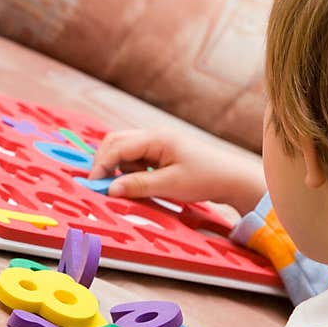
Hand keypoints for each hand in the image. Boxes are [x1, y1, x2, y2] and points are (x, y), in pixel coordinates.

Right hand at [89, 127, 265, 214]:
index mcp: (157, 138)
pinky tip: (145, 185)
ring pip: (126, 153)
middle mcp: (155, 136)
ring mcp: (158, 144)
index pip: (117, 146)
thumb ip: (138, 186)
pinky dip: (133, 172)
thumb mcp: (170, 185)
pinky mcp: (162, 154)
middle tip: (104, 186)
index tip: (94, 185)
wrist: (233, 178)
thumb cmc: (207, 177)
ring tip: (133, 188)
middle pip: (116, 143)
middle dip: (106, 164)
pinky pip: (138, 160)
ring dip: (121, 170)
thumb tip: (111, 189)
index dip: (101, 165)